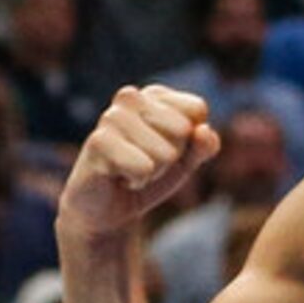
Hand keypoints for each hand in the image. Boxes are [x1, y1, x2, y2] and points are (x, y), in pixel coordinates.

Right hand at [60, 86, 218, 241]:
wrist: (107, 208)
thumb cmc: (148, 176)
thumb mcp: (186, 161)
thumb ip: (204, 146)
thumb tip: (204, 131)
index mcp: (153, 94)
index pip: (196, 109)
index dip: (189, 139)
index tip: (165, 148)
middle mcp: (130, 97)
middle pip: (183, 130)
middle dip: (170, 157)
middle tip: (145, 162)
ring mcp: (111, 117)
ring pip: (165, 152)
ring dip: (153, 172)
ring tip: (130, 170)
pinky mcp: (99, 141)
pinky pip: (144, 168)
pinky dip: (138, 180)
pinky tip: (118, 177)